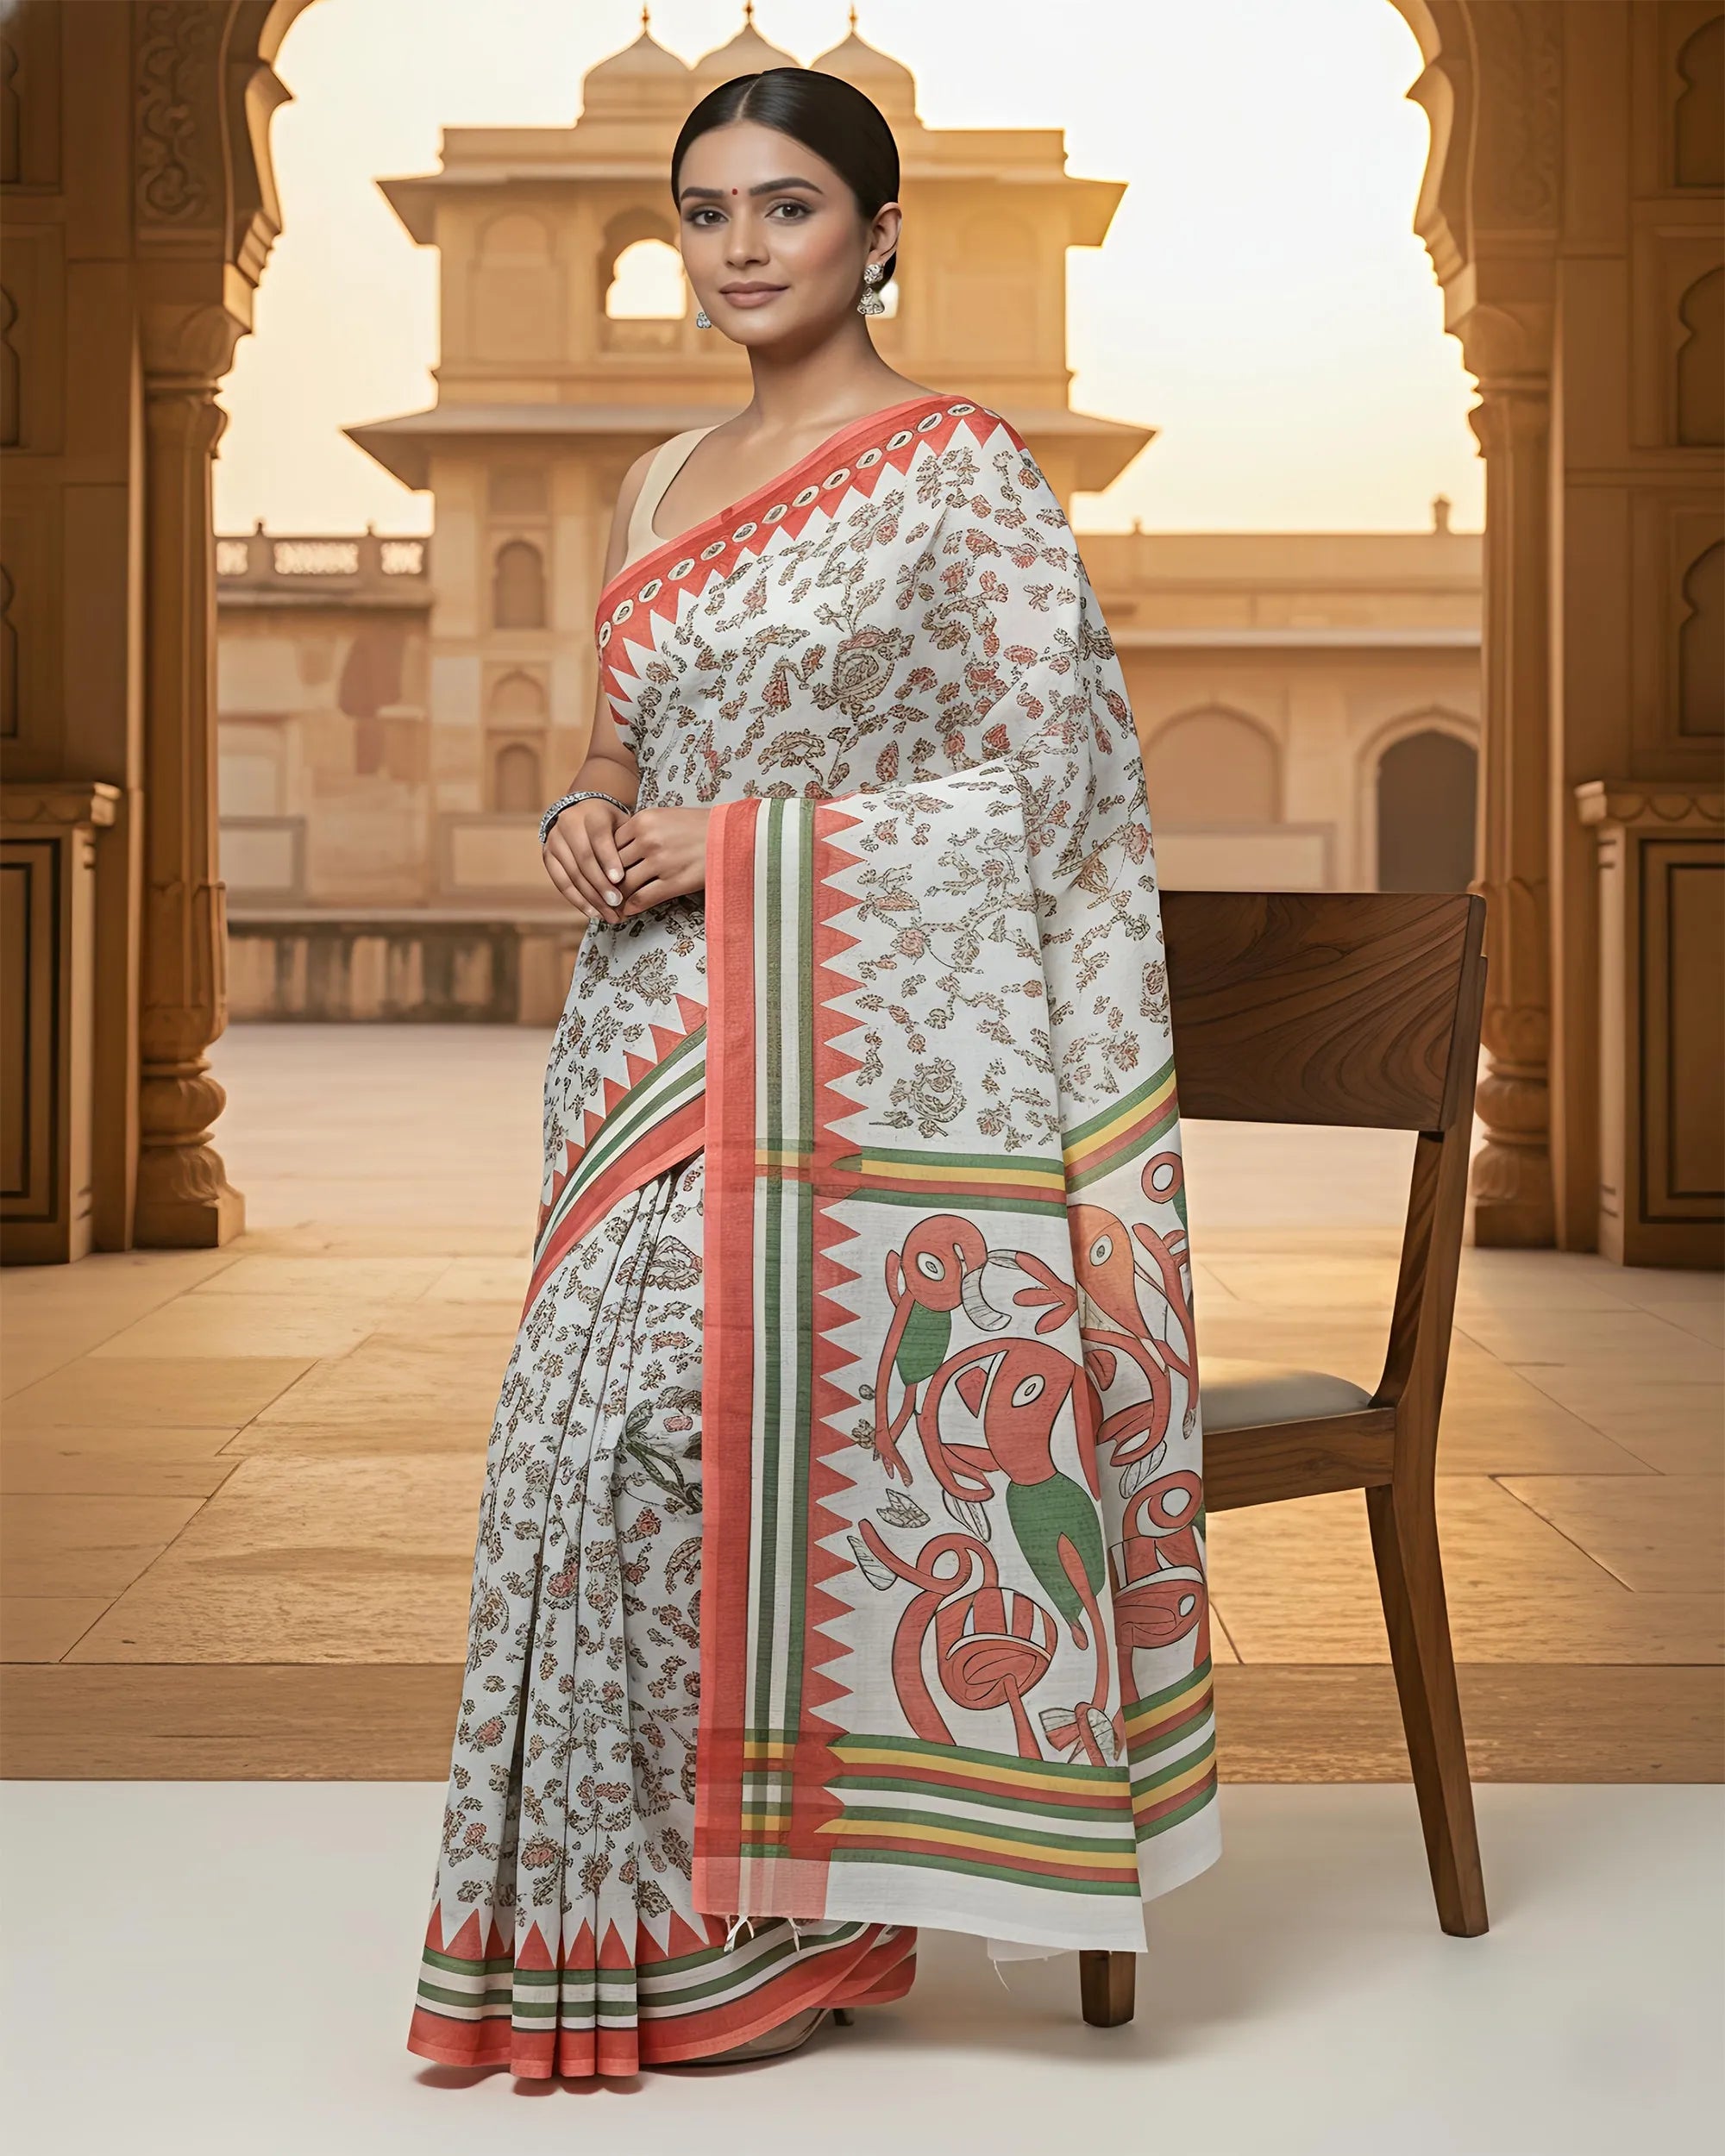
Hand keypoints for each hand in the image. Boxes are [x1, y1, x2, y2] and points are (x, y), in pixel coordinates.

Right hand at [542, 799, 628, 923]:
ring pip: (572, 874)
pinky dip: (577, 899)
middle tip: (617, 904)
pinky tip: (592, 912)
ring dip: (591, 898)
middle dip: (601, 885)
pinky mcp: (548, 855)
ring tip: (609, 914)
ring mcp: (555, 840)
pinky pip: (561, 882)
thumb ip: (627, 846)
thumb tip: (635, 879)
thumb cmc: (613, 824)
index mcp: (592, 814)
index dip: (609, 859)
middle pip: (584, 859)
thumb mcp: (624, 825)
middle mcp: (568, 824)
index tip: (620, 880)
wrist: (586, 812)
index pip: (599, 837)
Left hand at [612, 805, 712, 917]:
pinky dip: (631, 907)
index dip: (604, 861)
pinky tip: (628, 911)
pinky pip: (642, 898)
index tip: (603, 872)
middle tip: (604, 892)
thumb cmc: (700, 826)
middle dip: (607, 882)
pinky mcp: (673, 882)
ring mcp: (659, 862)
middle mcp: (647, 839)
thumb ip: (641, 830)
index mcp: (643, 820)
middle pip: (613, 865)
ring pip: (624, 884)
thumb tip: (620, 850)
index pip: (610, 844)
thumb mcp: (665, 817)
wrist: (731, 835)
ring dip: (617, 898)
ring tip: (614, 905)